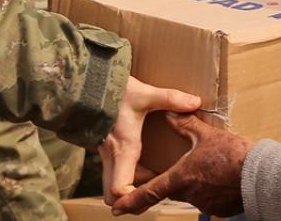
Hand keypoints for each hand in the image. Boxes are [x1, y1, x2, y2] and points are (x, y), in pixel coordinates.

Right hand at [99, 77, 200, 203]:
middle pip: (112, 194)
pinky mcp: (102, 145)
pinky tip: (141, 162)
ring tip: (152, 177)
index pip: (119, 190)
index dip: (133, 199)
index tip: (150, 196)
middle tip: (151, 192)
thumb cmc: (113, 89)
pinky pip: (111, 169)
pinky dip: (125, 173)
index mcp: (122, 149)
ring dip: (129, 185)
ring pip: (111, 182)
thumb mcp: (144, 94)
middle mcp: (111, 155)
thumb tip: (195, 102)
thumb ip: (170, 99)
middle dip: (130, 198)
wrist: (85, 80)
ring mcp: (104, 151)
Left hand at [112, 111, 251, 216]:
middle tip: (182, 170)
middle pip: (172, 190)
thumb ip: (184, 124)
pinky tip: (222, 177)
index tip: (115, 207)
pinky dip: (210, 190)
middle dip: (173, 181)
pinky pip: (209, 199)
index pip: (148, 193)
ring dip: (196, 183)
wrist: (261, 175)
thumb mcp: (206, 134)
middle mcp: (189, 195)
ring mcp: (205, 205)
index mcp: (180, 178)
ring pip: (192, 194)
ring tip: (211, 170)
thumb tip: (170, 112)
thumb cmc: (233, 154)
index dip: (129, 201)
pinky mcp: (220, 210)